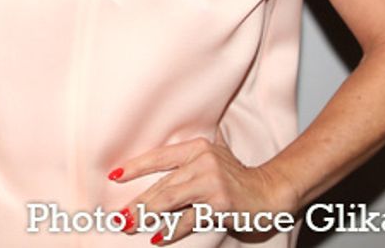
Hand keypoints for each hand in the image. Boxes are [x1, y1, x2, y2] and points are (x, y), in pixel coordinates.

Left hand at [110, 138, 298, 242]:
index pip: (159, 157)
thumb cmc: (236, 179)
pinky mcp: (219, 203)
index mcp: (196, 148)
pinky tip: (157, 237)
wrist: (270, 191)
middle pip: (161, 184)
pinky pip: (188, 218)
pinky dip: (171, 229)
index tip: (114, 176)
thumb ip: (185, 168)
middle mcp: (202, 161)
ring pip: (170, 200)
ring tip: (129, 225)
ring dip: (146, 215)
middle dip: (137, 202)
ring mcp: (211, 181)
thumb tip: (151, 187)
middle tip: (117, 216)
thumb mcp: (211, 161)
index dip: (135, 167)